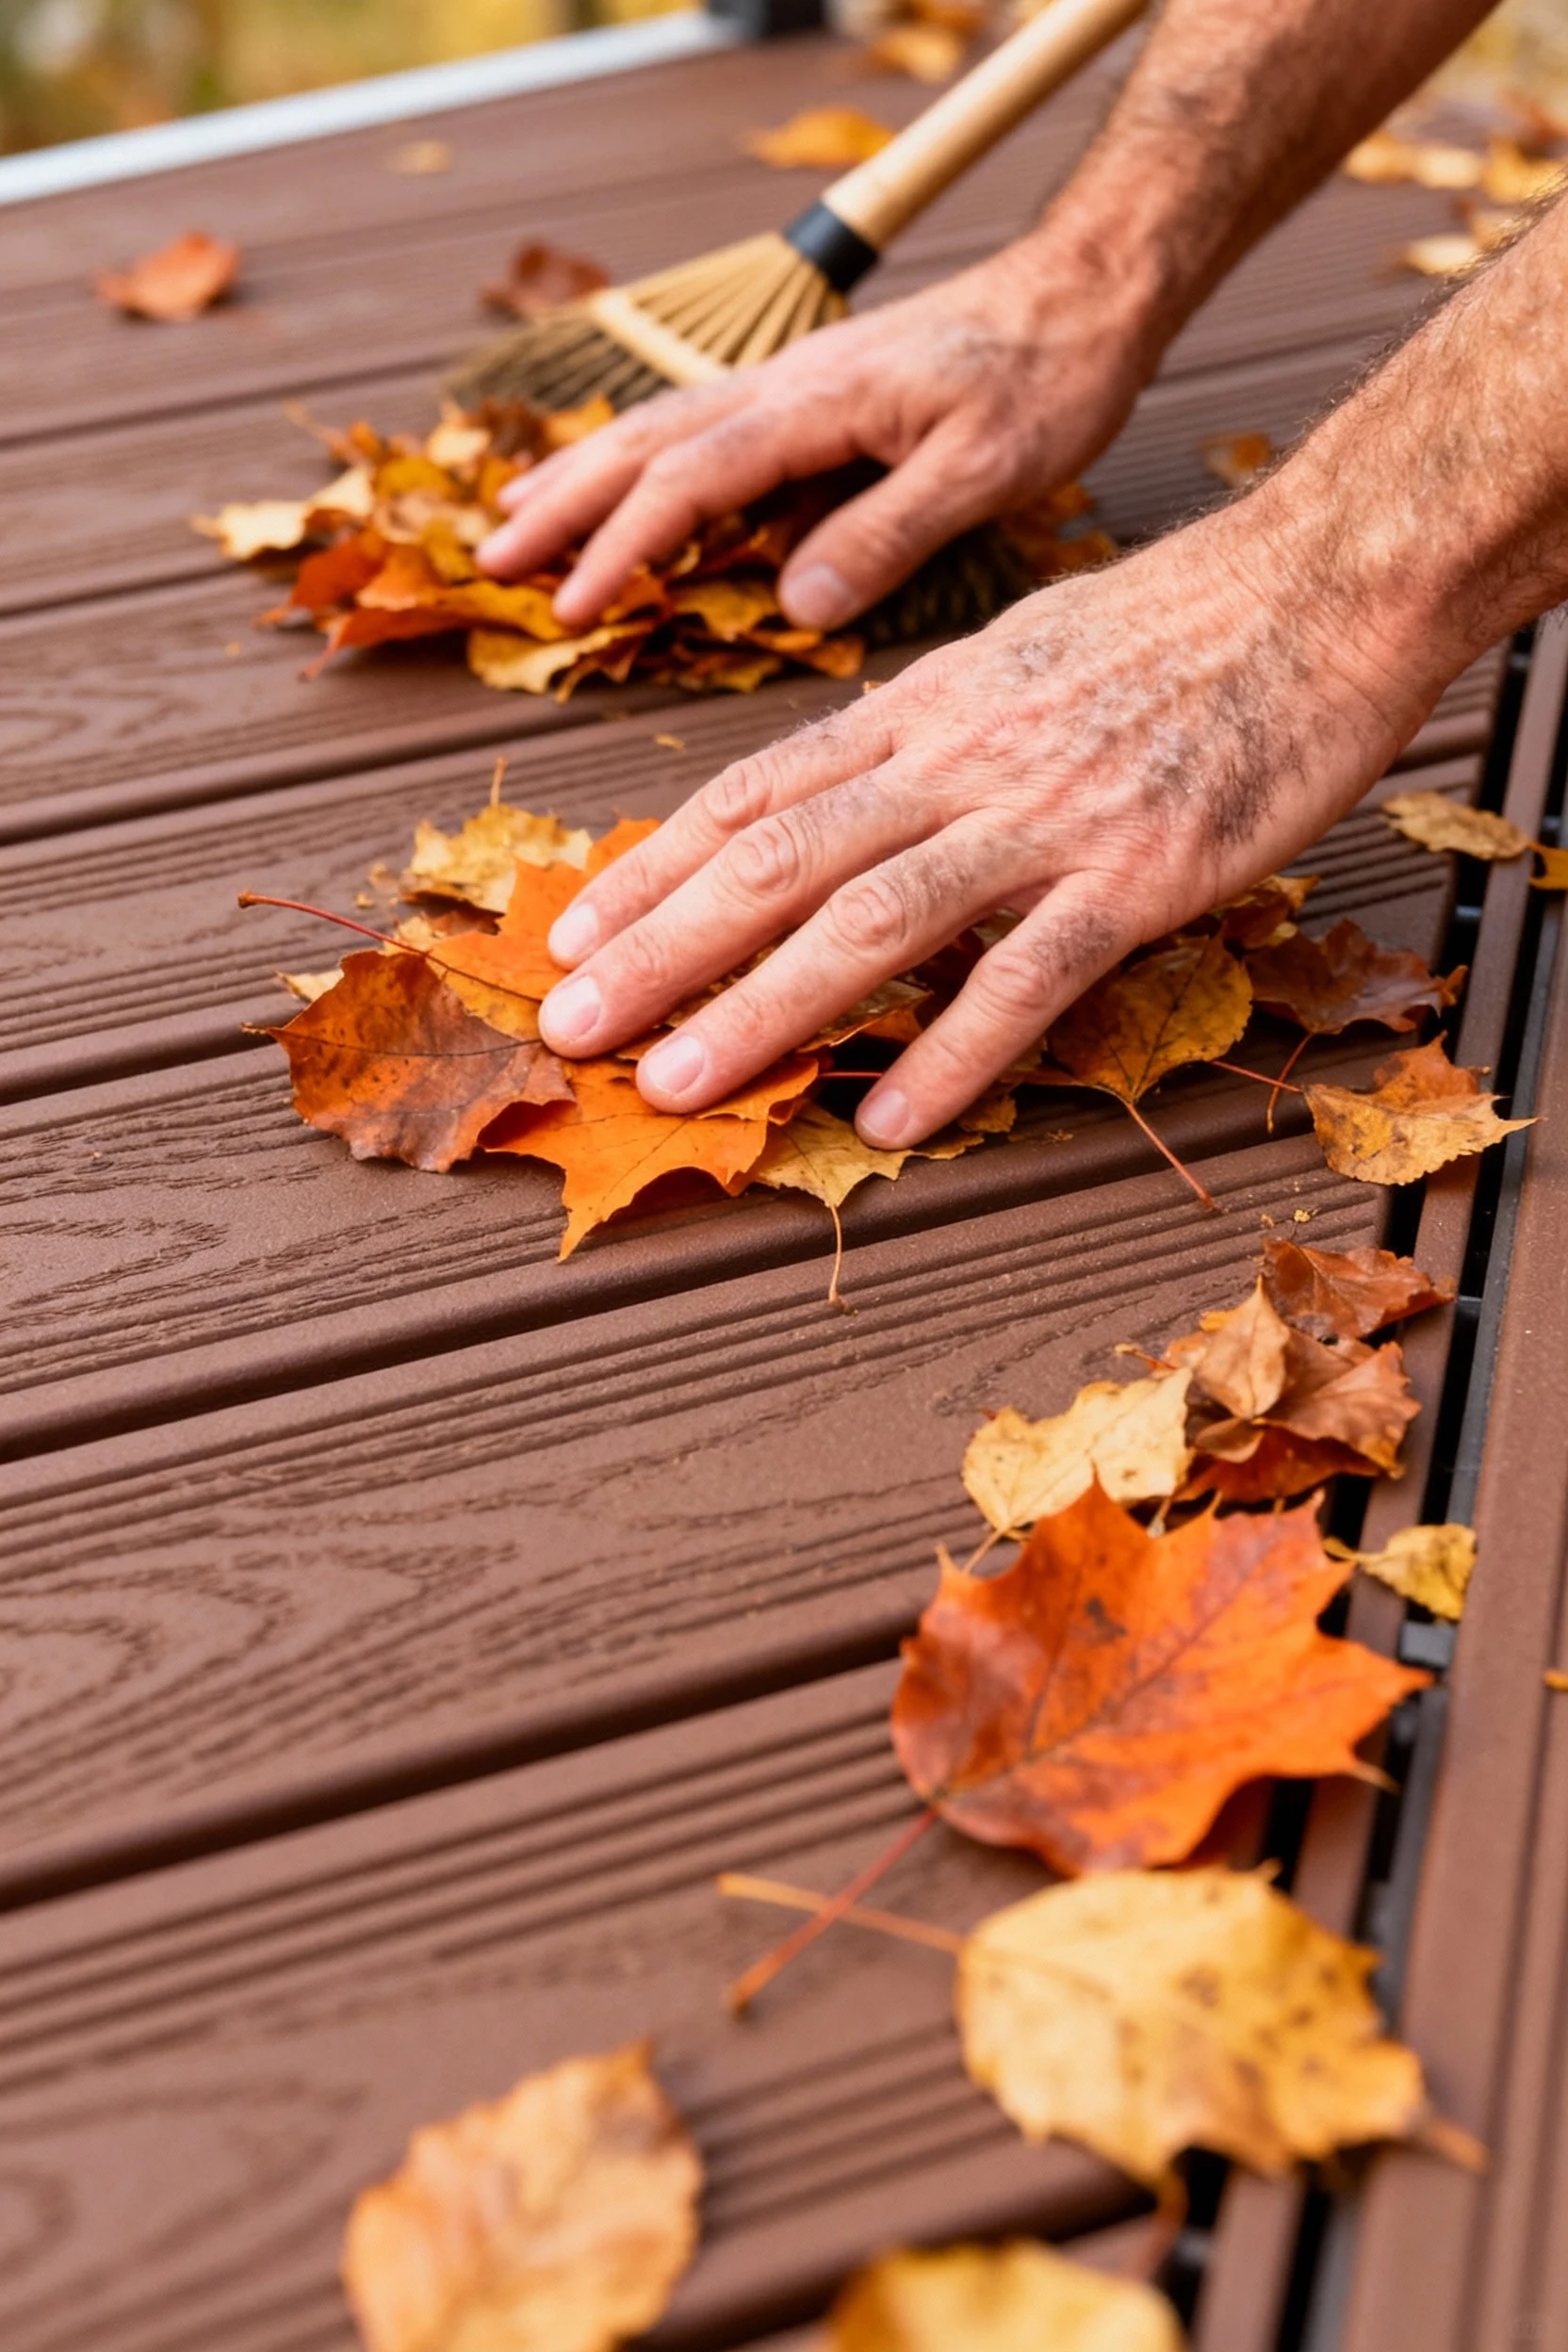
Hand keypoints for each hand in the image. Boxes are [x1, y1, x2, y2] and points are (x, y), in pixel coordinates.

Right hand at [476, 241, 1154, 631]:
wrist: (1086, 288)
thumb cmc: (1048, 373)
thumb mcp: (986, 469)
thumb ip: (888, 535)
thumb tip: (796, 607)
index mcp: (816, 402)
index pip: (692, 479)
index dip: (625, 548)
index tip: (573, 608)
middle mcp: (788, 385)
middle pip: (647, 441)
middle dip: (564, 502)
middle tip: (491, 558)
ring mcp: (797, 386)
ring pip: (665, 428)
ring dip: (587, 475)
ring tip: (519, 519)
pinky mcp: (817, 396)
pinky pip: (707, 431)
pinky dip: (647, 465)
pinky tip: (630, 493)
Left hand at [535, 496, 1433, 1146]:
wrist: (1326, 580)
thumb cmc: (1180, 626)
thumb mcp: (1019, 660)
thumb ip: (929, 740)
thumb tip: (855, 800)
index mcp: (923, 709)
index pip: (753, 793)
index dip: (650, 869)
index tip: (572, 934)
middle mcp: (958, 759)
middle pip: (775, 860)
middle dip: (658, 949)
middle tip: (566, 1026)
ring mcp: (1046, 817)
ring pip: (871, 917)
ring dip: (760, 1008)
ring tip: (674, 1082)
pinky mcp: (1141, 873)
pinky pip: (1029, 972)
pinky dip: (953, 1048)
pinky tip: (887, 1118)